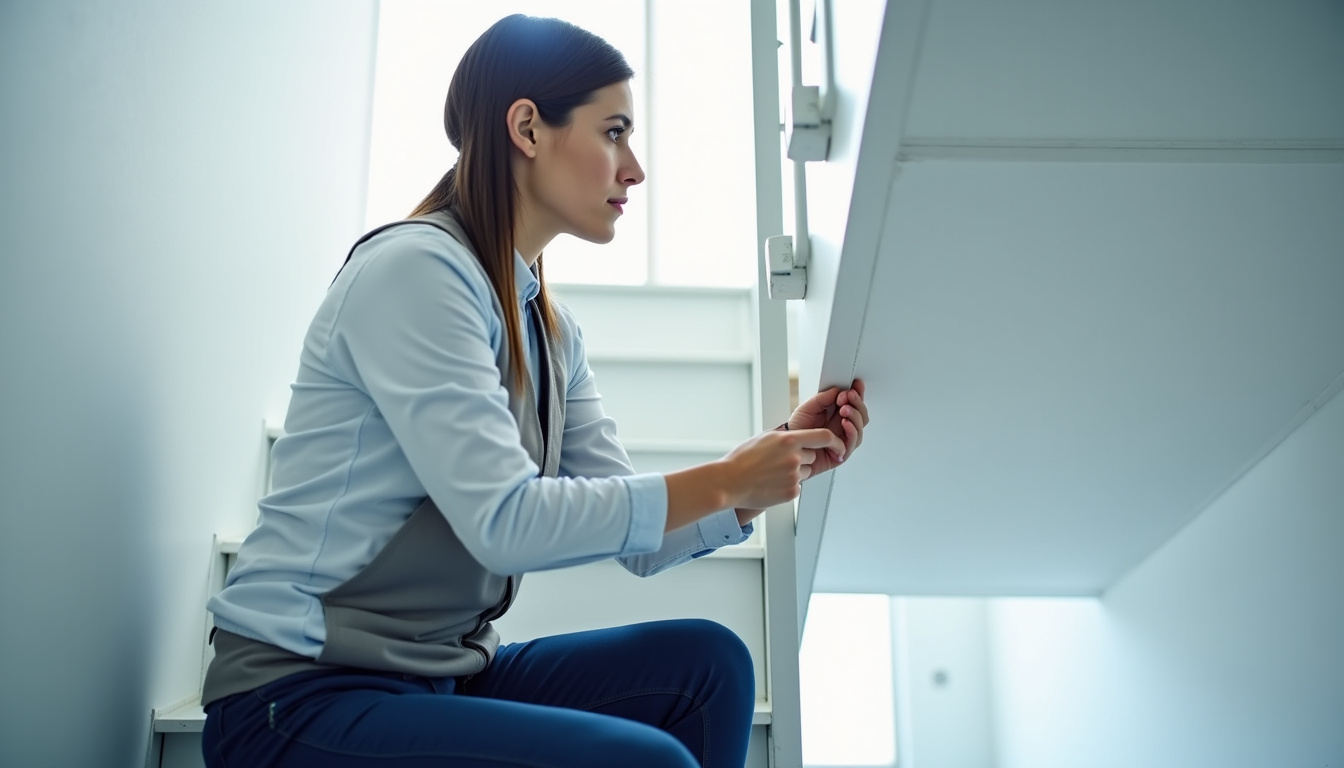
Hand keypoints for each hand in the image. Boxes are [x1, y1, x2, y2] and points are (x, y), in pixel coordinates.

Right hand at [720, 427, 846, 510]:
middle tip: (780, 461)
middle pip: (813, 455)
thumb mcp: (765, 437)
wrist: (730, 482)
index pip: (824, 437)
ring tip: (773, 472)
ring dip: (796, 471)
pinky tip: (771, 483)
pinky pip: (798, 486)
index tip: (839, 445)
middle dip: (803, 457)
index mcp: (789, 440)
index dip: (836, 441)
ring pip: (805, 471)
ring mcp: (795, 476)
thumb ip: (787, 436)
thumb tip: (802, 434)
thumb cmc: (743, 459)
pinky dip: (788, 484)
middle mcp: (795, 458)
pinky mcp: (792, 492)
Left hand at [783, 378, 868, 476]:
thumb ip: (823, 398)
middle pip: (861, 414)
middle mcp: (843, 426)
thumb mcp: (808, 407)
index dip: (858, 393)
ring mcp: (843, 438)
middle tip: (848, 396)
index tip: (856, 384)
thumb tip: (838, 389)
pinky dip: (852, 431)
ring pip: (860, 427)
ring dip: (855, 415)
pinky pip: (853, 442)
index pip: (854, 402)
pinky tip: (846, 422)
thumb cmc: (798, 429)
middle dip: (857, 403)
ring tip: (845, 408)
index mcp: (837, 414)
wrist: (789, 446)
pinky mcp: (842, 452)